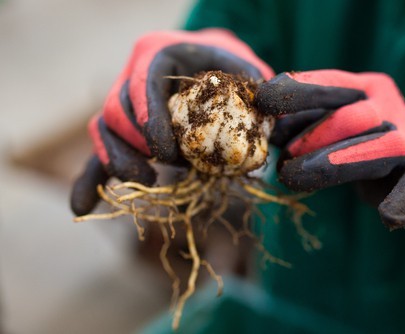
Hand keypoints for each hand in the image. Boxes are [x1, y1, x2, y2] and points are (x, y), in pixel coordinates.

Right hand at [70, 29, 273, 215]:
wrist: (207, 66)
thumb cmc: (225, 67)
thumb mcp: (241, 68)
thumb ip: (252, 85)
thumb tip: (267, 113)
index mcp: (157, 55)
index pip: (142, 84)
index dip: (148, 118)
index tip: (165, 152)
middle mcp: (132, 77)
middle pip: (116, 111)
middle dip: (138, 144)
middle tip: (169, 166)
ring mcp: (125, 105)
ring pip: (104, 132)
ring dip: (118, 162)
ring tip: (143, 183)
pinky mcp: (124, 131)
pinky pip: (100, 152)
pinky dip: (91, 180)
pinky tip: (81, 208)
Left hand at [256, 70, 404, 228]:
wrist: (401, 153)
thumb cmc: (348, 136)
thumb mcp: (321, 121)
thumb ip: (297, 122)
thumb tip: (265, 131)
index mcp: (362, 88)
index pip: (331, 84)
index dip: (298, 90)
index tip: (263, 100)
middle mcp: (388, 108)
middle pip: (355, 117)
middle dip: (316, 136)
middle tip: (283, 160)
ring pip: (383, 146)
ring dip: (337, 163)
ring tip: (293, 179)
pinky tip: (389, 217)